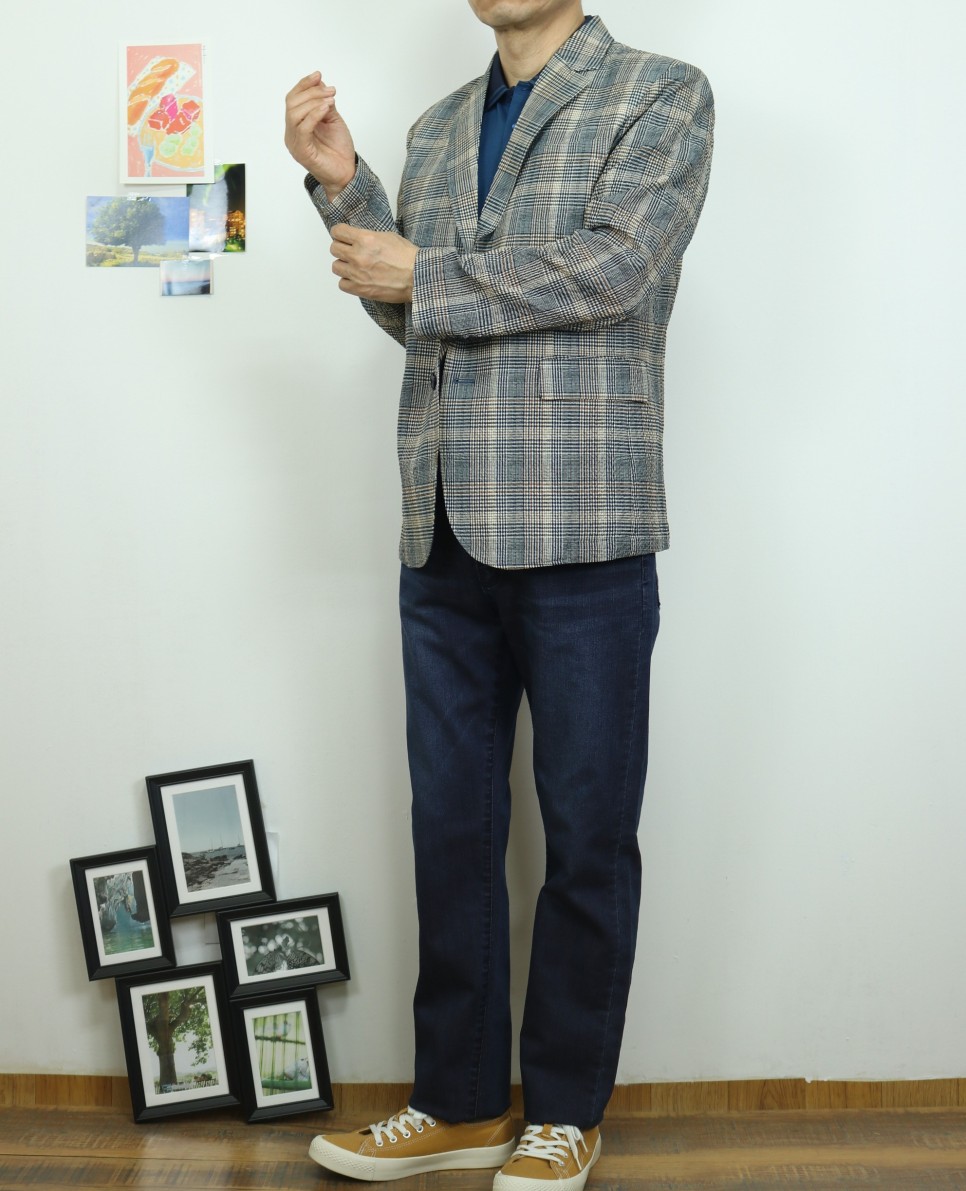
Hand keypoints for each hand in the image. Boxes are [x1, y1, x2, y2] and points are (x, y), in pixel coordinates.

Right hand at [284, 71, 355, 199]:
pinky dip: (313, 114)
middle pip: (292, 103)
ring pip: (295, 113)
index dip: (304, 84)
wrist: (346, 173)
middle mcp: (292, 132)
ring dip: (314, 101)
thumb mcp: (332, 119)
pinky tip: (326, 108)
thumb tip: (320, 83)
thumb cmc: (338, 149)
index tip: (319, 75)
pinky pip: (302, 128)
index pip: (293, 99)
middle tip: (331, 90)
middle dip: (311, 92)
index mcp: (297, 124)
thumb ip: (324, 103)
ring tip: (330, 99)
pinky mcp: (301, 151)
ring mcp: (294, 142)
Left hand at [330, 224, 417, 302]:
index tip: (341, 236)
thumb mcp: (388, 236)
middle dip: (341, 249)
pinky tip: (357, 279)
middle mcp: (358, 255)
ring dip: (343, 266)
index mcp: (365, 239)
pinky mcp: (360, 289)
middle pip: (334, 249)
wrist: (417, 277)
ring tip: (354, 267)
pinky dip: (347, 282)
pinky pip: (342, 284)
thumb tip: (357, 238)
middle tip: (349, 252)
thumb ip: (368, 236)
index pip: (337, 232)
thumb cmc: (407, 258)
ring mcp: (357, 274)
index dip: (339, 233)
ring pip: (336, 267)